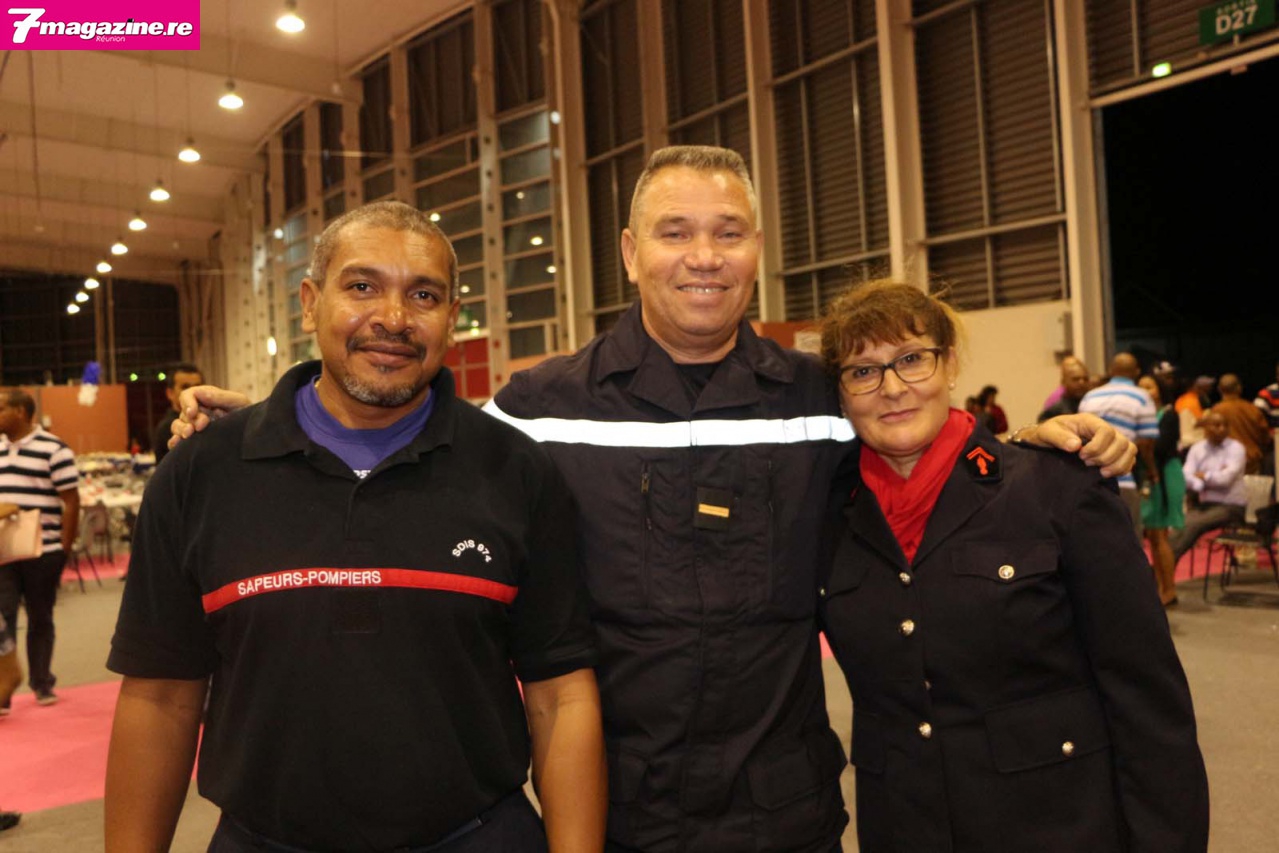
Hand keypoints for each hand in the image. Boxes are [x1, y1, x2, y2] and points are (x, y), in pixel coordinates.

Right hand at [167, 386, 251, 448]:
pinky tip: (177, 445)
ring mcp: (195, 427)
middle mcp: (198, 412)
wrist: (254, 433)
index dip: (188, 403)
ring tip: (190, 435)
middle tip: (202, 425)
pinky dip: (175, 443)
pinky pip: (178, 442)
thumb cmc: (247, 414)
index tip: (193, 412)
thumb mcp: (238, 402)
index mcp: (206, 399)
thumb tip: (198, 393)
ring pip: (177, 426)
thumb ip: (219, 397)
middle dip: (190, 420)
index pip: (188, 396)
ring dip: (180, 430)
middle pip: (183, 413)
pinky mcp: (194, 441)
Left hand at [1014, 414, 1137, 478]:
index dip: (1097, 446)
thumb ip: (1059, 438)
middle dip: (1105, 457)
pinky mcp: (1115, 452)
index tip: (1081, 456)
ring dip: (1117, 464)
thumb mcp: (1048, 432)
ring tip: (1101, 472)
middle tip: (1087, 463)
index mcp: (1090, 421)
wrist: (1050, 441)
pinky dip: (1123, 468)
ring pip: (1129, 450)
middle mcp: (1105, 429)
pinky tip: (1107, 473)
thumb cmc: (1049, 434)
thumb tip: (1075, 446)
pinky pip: (1129, 459)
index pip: (1106, 431)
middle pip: (1122, 442)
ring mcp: (1112, 440)